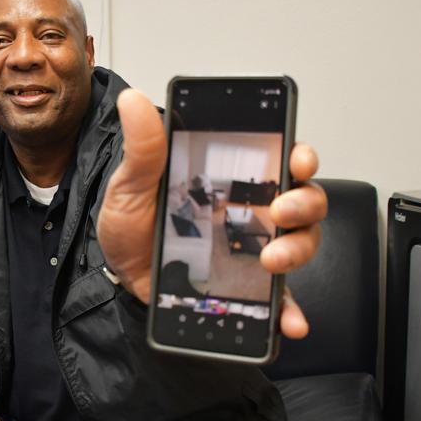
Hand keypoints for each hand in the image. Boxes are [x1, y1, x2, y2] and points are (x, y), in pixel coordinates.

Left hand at [97, 88, 327, 339]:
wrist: (115, 277)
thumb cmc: (129, 225)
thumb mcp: (131, 184)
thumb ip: (142, 147)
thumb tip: (133, 100)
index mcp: (228, 179)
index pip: (278, 157)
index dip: (299, 154)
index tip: (298, 158)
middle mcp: (249, 211)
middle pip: (302, 198)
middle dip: (304, 202)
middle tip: (280, 211)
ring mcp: (251, 249)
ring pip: (301, 241)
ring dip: (299, 249)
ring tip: (271, 260)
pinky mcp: (246, 286)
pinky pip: (280, 298)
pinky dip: (290, 309)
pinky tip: (291, 321)